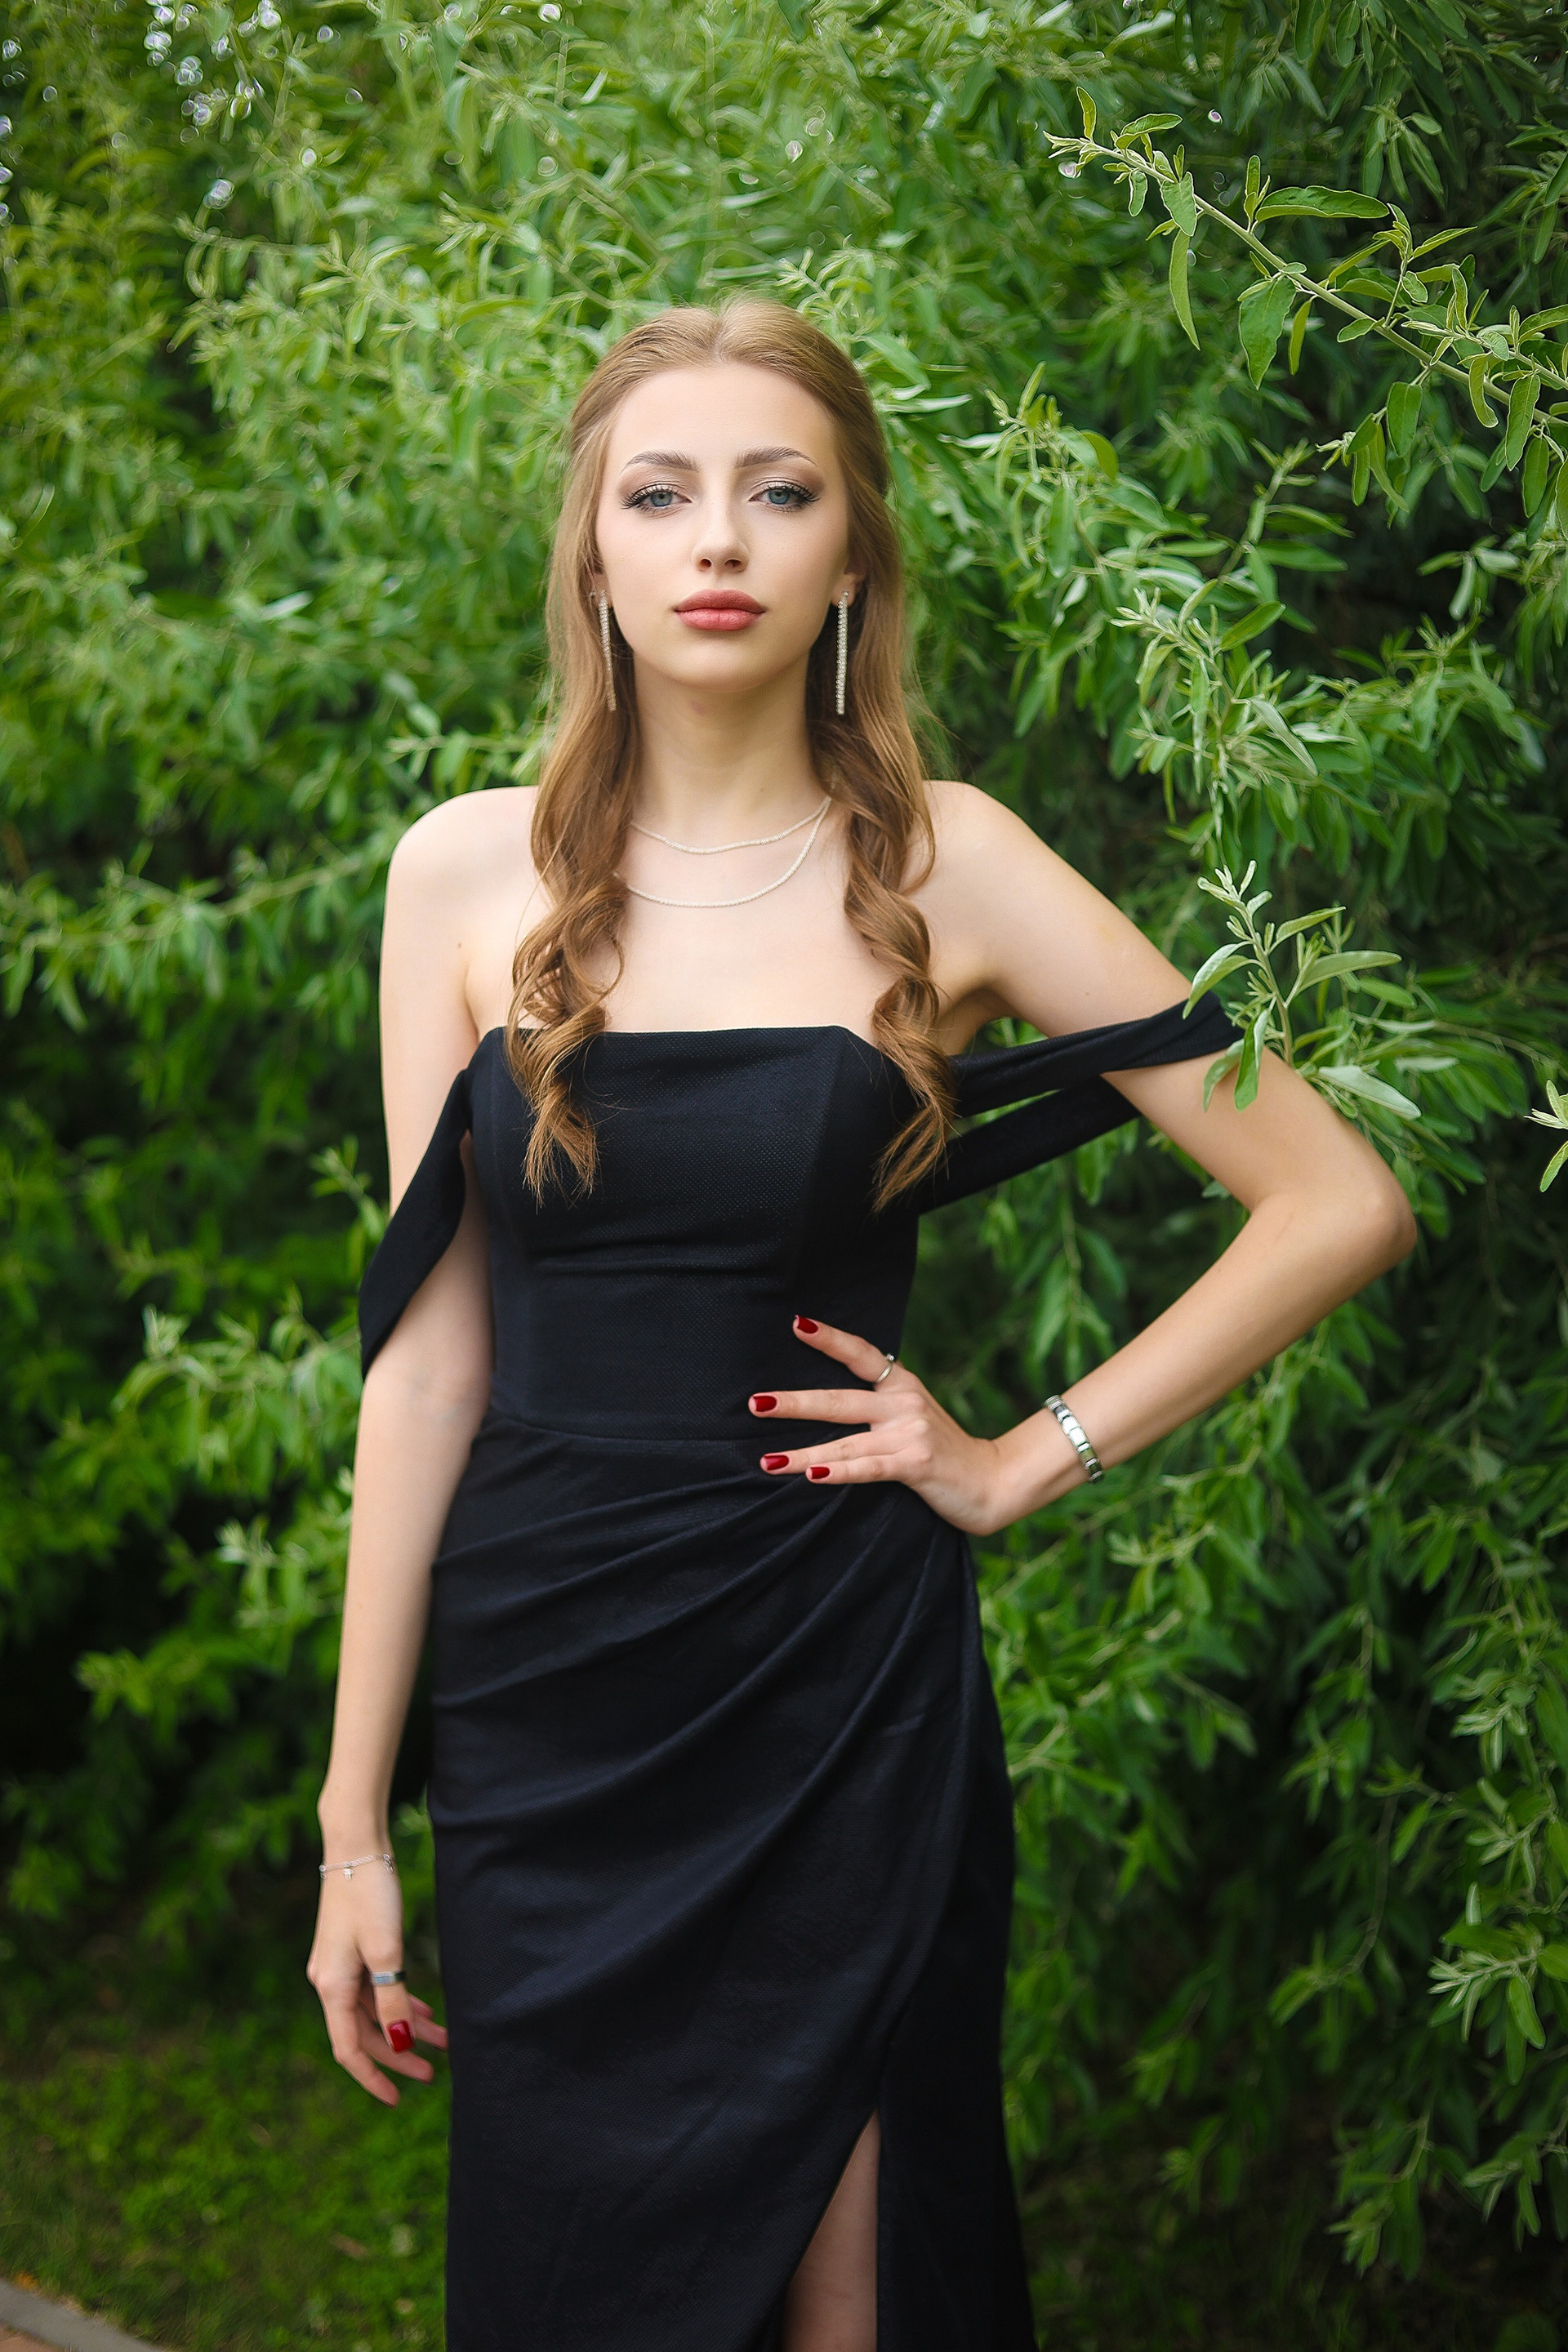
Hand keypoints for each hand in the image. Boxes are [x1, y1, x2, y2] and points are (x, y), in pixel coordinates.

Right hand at [306, 1858, 447, 2105]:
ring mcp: (340, 1966)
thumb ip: (393, 1999)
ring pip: (374, 2010)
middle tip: (432, 2073)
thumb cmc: (368, 1895)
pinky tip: (422, 2009)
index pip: (350, 2050)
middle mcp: (330, 1982)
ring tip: (442, 2040)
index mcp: (332, 1988)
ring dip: (405, 2026)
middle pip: (364, 2034)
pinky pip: (375, 1989)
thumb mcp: (386, 1950)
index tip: (399, 2098)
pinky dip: (398, 2001)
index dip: (373, 2077)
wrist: (356, 1846)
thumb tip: (401, 2044)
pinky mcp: (352, 1950)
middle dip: (398, 2056)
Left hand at [749, 1314, 1049, 1537]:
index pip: (861, 1355)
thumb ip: (879, 1407)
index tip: (797, 1324)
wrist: (993, 1482)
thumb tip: (826, 1402)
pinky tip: (812, 1476)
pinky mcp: (916, 1464)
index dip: (830, 1339)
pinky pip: (868, 1468)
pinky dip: (838, 1472)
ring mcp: (910, 1433)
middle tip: (756, 1403)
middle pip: (838, 1399)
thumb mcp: (914, 1417)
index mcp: (901, 1386)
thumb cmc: (944, 1452)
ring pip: (844, 1442)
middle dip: (794, 1403)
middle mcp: (904, 1403)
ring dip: (802, 1453)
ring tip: (767, 1460)